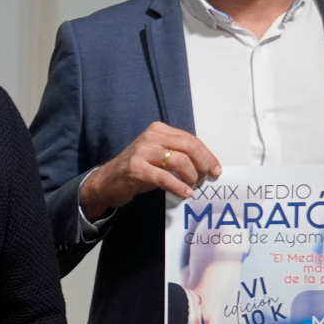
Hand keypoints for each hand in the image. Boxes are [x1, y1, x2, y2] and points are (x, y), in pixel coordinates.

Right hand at [78, 123, 221, 218]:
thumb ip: (178, 154)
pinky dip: (179, 186)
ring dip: (192, 176)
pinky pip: (164, 177)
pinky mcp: (136, 168)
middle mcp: (151, 137)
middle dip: (203, 164)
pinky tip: (185, 193)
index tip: (216, 170)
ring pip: (179, 160)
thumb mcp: (158, 156)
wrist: (107, 182)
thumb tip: (206, 165)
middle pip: (189, 147)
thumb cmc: (138, 170)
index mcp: (159, 130)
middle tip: (207, 179)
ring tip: (194, 186)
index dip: (207, 155)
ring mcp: (142, 152)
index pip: (191, 139)